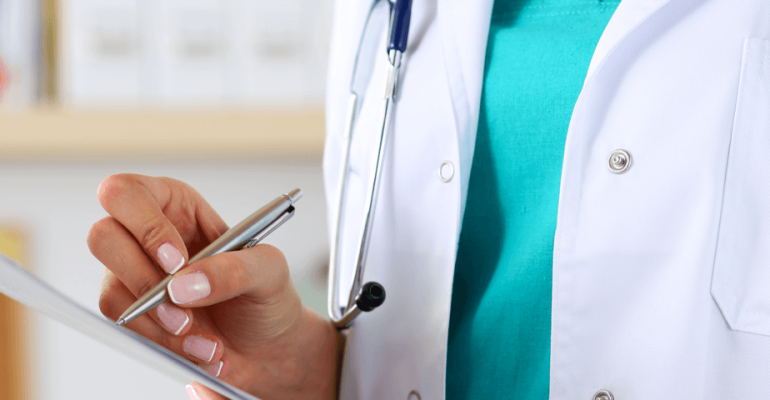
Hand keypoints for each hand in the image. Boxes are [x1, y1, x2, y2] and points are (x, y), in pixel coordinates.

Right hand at [87, 174, 341, 399]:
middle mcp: (146, 234)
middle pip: (103, 237)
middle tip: (184, 310)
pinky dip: (163, 343)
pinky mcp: (133, 311)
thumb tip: (182, 285)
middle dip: (143, 280)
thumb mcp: (269, 271)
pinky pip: (126, 326)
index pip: (128, 193)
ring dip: (160, 324)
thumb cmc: (266, 295)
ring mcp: (133, 274)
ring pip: (112, 291)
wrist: (268, 346)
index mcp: (176, 205)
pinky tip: (199, 348)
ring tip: (206, 339)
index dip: (144, 225)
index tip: (176, 263)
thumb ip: (234, 269)